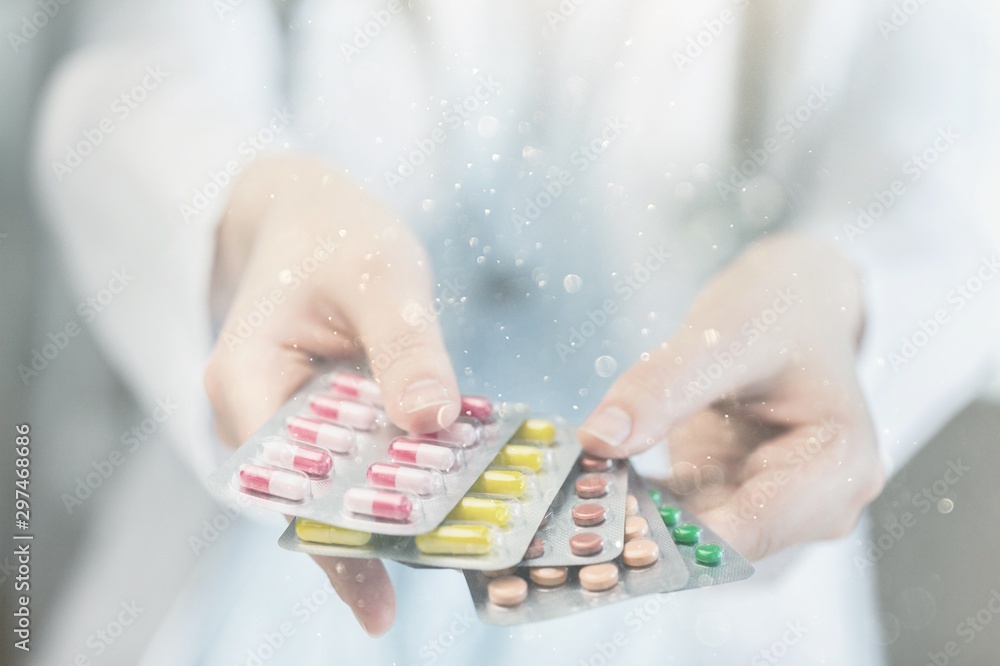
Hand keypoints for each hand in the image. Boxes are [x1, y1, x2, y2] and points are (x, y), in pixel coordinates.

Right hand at [204, 157, 460, 634]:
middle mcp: (252, 414)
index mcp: (245, 379)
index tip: (402, 547)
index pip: (287, 475)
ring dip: (392, 501)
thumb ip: (405, 346)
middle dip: (374, 524)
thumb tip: (433, 421)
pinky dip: (397, 468)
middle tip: (446, 552)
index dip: (340, 519)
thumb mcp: (380, 275)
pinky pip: (356, 456)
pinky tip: (448, 484)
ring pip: (337, 481)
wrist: (310, 215)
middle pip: (312, 492)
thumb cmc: (334, 234)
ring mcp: (283, 422)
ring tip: (457, 532)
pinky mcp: (319, 421)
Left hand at [578, 234, 884, 559]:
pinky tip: (598, 485)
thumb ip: (661, 387)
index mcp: (839, 464)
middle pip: (726, 538)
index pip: (752, 525)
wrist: (793, 297)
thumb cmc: (778, 309)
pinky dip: (642, 503)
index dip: (679, 535)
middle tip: (584, 511)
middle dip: (654, 529)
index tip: (611, 524)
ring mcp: (778, 501)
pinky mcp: (737, 491)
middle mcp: (818, 499)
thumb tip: (599, 437)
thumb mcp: (720, 336)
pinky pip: (685, 511)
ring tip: (583, 500)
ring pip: (698, 531)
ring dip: (641, 520)